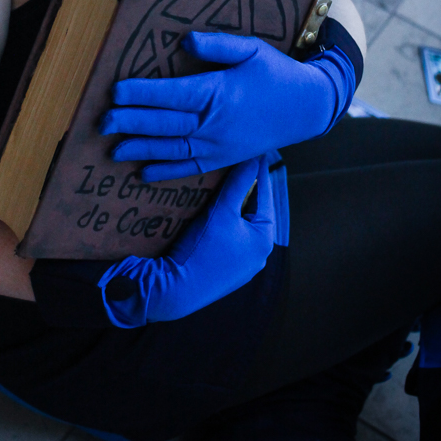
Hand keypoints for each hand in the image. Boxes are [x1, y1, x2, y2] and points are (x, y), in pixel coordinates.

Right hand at [97, 155, 275, 326]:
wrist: (174, 290)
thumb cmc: (203, 249)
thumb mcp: (222, 211)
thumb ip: (239, 183)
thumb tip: (253, 158)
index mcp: (265, 240)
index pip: (266, 195)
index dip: (258, 171)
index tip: (253, 150)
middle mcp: (257, 254)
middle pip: (252, 210)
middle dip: (243, 187)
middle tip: (235, 162)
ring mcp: (240, 264)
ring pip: (237, 223)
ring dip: (229, 204)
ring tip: (220, 181)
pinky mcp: (221, 269)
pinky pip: (225, 237)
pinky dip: (219, 220)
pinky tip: (208, 209)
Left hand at [100, 30, 355, 179]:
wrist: (307, 108)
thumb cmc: (276, 73)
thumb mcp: (251, 49)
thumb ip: (217, 44)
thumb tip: (184, 39)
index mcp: (218, 93)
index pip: (170, 94)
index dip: (140, 93)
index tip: (115, 92)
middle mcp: (215, 123)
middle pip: (164, 124)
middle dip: (130, 123)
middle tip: (102, 123)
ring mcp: (219, 145)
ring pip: (172, 149)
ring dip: (141, 149)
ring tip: (114, 150)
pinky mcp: (224, 158)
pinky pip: (190, 167)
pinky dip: (166, 172)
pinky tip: (144, 173)